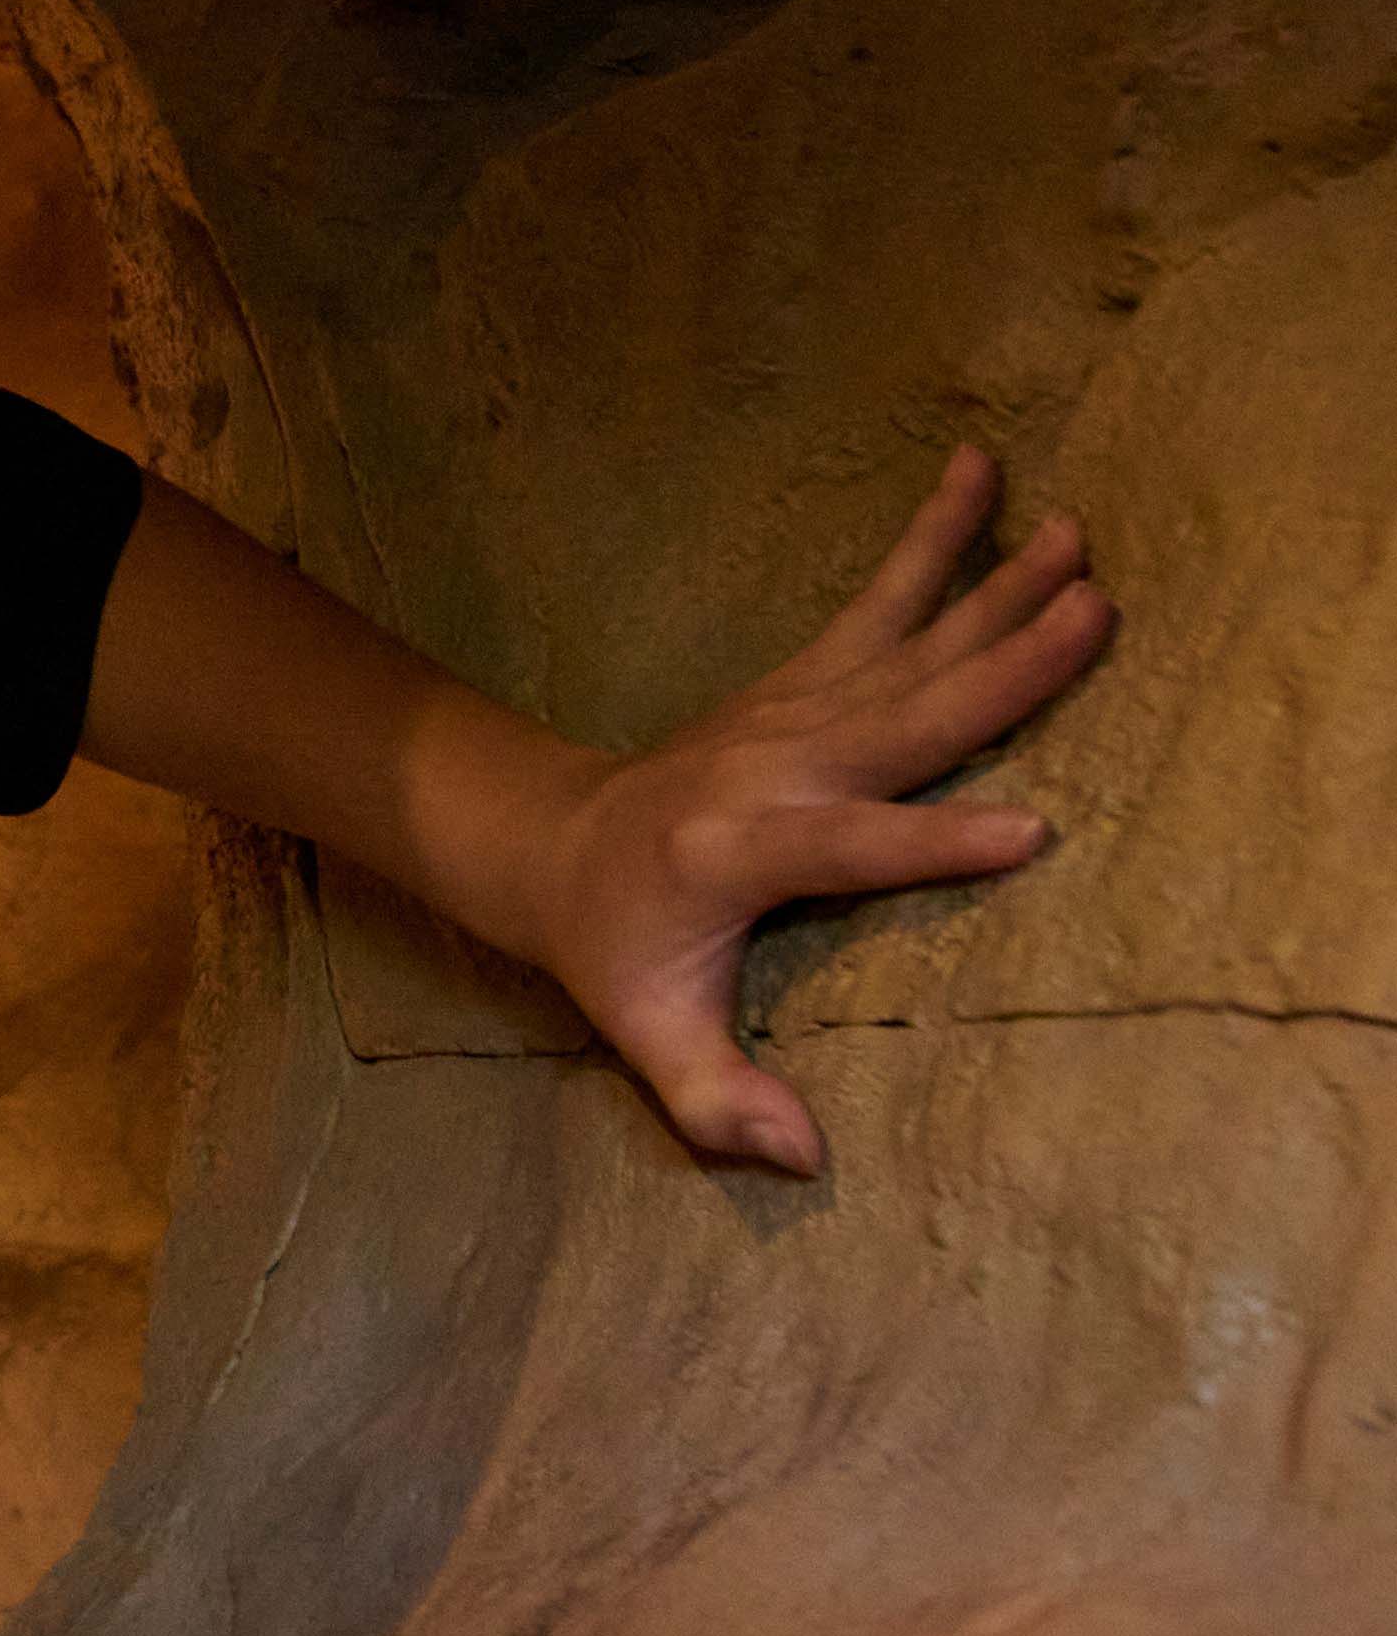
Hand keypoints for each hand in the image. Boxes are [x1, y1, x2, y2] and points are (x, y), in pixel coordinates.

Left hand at [496, 448, 1110, 1177]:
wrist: (544, 844)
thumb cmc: (611, 948)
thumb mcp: (645, 1032)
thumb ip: (715, 1097)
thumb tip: (797, 1159)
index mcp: (737, 850)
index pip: (850, 847)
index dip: (931, 846)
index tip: (1030, 834)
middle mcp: (768, 765)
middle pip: (899, 718)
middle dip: (997, 671)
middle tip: (1091, 612)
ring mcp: (788, 713)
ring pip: (906, 644)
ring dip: (991, 588)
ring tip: (1075, 537)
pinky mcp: (802, 682)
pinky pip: (878, 604)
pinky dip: (932, 542)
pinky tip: (980, 476)